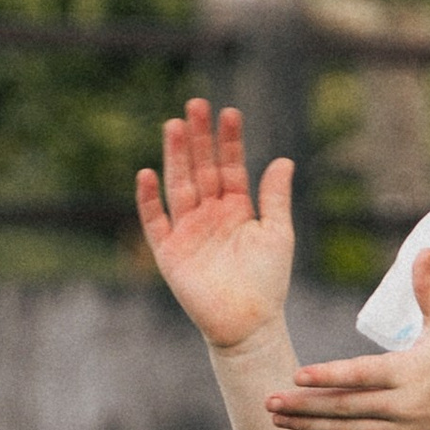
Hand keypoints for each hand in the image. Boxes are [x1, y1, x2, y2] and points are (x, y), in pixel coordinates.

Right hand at [135, 99, 294, 349]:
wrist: (249, 324)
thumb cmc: (267, 282)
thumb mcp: (277, 233)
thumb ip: (274, 197)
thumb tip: (283, 159)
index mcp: (236, 208)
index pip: (229, 166)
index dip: (229, 140)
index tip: (229, 112)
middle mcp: (209, 214)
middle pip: (201, 168)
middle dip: (199, 138)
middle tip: (196, 105)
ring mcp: (188, 231)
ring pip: (179, 185)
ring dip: (176, 157)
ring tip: (175, 126)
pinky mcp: (170, 252)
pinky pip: (155, 222)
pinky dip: (149, 200)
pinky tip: (147, 174)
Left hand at [268, 247, 429, 429]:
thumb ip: (428, 290)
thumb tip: (423, 249)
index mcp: (408, 372)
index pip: (362, 374)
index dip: (329, 376)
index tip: (297, 376)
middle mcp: (403, 406)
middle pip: (346, 406)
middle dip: (304, 405)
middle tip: (268, 401)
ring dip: (309, 426)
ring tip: (275, 419)